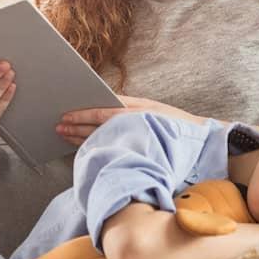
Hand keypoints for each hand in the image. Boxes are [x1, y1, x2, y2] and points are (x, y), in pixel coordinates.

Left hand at [57, 95, 204, 145]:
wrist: (200, 138)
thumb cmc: (171, 123)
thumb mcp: (150, 109)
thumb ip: (127, 109)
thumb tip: (100, 109)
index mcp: (135, 108)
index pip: (102, 112)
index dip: (81, 115)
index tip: (65, 117)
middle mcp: (134, 121)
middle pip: (98, 126)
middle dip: (76, 127)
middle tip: (58, 128)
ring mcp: (137, 136)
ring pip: (103, 138)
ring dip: (82, 138)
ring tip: (64, 136)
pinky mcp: (141, 150)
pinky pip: (114, 150)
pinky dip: (98, 149)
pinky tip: (85, 149)